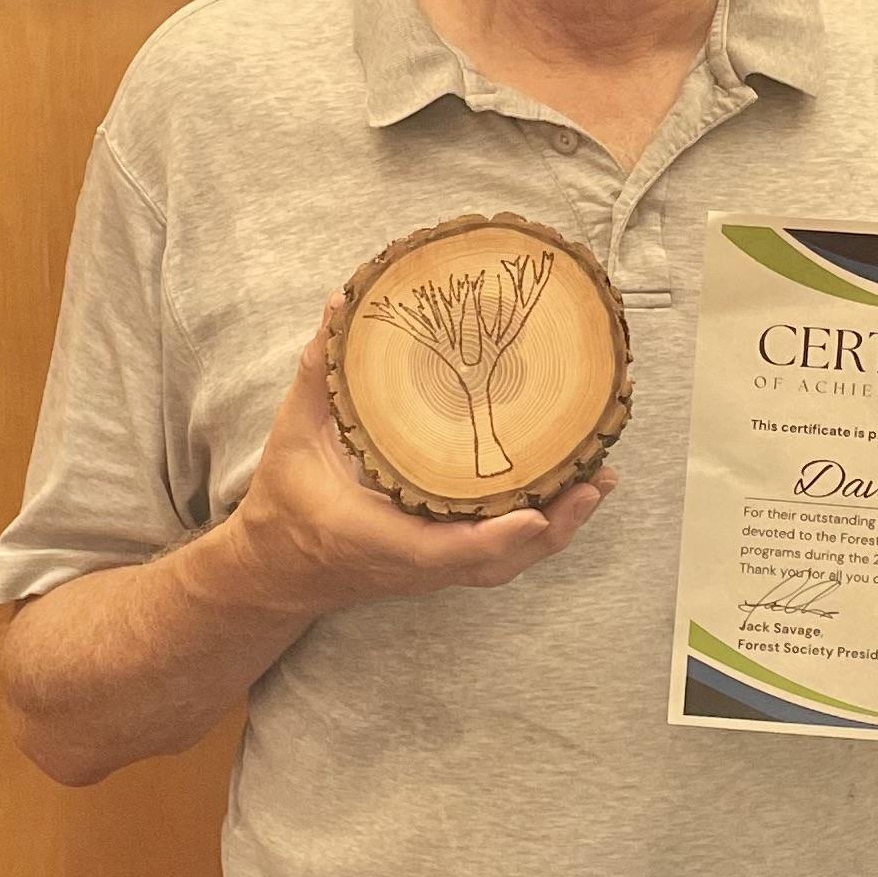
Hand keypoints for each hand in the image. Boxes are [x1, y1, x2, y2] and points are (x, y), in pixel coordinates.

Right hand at [224, 322, 614, 615]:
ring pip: (506, 564)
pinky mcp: (444, 566)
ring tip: (599, 480)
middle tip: (596, 479)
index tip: (534, 515)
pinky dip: (543, 531)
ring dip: (559, 528)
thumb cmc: (286, 502)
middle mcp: (412, 563)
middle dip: (551, 526)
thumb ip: (318, 374)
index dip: (491, 537)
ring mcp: (432, 570)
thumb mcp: (293, 436)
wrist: (278, 570)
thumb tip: (343, 305)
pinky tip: (575, 493)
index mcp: (372, 535)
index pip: (437, 549)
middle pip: (494, 563)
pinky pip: (501, 557)